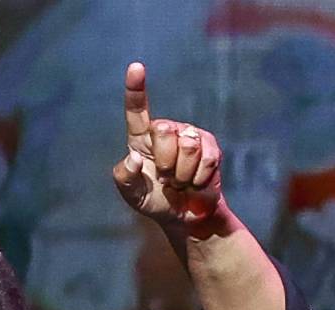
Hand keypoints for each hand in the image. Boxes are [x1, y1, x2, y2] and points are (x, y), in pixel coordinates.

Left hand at [111, 62, 224, 235]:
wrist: (184, 216)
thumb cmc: (155, 201)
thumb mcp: (133, 195)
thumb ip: (124, 178)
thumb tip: (133, 158)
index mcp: (141, 138)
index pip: (137, 110)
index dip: (136, 89)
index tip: (136, 67)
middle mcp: (166, 130)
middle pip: (164, 131)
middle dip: (165, 163)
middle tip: (166, 178)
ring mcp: (189, 135)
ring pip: (188, 145)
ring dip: (183, 174)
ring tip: (180, 181)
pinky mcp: (210, 145)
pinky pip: (207, 158)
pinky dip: (199, 178)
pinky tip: (196, 182)